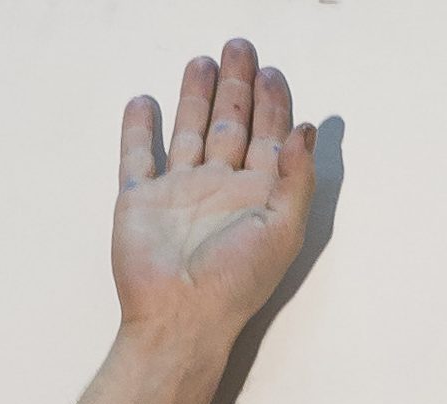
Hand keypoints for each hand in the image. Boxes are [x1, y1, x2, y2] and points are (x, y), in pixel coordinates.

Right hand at [114, 41, 314, 352]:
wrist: (180, 314)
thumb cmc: (236, 281)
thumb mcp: (282, 229)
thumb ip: (296, 178)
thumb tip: (307, 127)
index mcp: (258, 199)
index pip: (270, 140)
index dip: (274, 105)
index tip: (273, 72)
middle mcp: (221, 191)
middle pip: (232, 126)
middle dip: (238, 87)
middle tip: (241, 46)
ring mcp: (180, 193)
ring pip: (189, 131)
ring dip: (195, 96)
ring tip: (203, 60)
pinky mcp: (140, 199)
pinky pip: (139, 155)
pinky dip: (140, 128)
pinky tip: (146, 102)